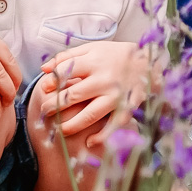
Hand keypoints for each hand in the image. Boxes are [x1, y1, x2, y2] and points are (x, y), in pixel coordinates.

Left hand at [33, 40, 148, 138]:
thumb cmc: (113, 55)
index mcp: (94, 61)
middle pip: (74, 96)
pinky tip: (90, 142)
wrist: (147, 60)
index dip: (52, 82)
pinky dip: (102, 136)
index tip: (45, 89)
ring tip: (61, 129)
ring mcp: (116, 95)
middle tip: (45, 111)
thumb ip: (66, 57)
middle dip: (55, 106)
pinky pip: (114, 125)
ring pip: (91, 114)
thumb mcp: (91, 49)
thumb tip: (44, 69)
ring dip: (72, 125)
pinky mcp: (128, 106)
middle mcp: (104, 79)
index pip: (66, 72)